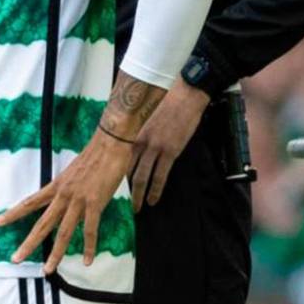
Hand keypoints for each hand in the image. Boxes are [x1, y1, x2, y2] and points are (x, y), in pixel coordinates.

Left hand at [0, 131, 133, 272]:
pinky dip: (89, 247)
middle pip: (42, 224)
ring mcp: (78, 201)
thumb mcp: (73, 172)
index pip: (30, 202)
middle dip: (28, 243)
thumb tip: (68, 198)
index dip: (13, 213)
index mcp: (56, 186)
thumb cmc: (95, 155)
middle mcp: (63, 195)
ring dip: (56, 253)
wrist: (110, 144)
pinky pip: (90, 230)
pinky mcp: (95, 204)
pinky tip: (87, 261)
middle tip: (15, 259)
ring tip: (47, 270)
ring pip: (63, 232)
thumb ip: (68, 187)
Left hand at [128, 80, 209, 210]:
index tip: (118, 188)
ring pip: (142, 177)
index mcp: (135, 135)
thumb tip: (143, 150)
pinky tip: (154, 199)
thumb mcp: (150, 121)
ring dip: (139, 195)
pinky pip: (160, 176)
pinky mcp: (170, 151)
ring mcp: (155, 148)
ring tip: (138, 207)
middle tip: (126, 203)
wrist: (185, 95)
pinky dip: (156, 190)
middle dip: (126, 191)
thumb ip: (144, 136)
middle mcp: (141, 143)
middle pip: (128, 172)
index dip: (119, 176)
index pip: (122, 160)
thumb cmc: (170, 106)